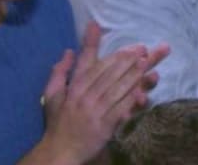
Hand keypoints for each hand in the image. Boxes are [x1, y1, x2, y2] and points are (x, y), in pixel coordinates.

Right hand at [41, 22, 168, 163]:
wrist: (61, 151)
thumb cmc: (57, 122)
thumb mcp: (51, 96)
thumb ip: (59, 72)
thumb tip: (69, 51)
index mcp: (74, 88)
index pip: (95, 67)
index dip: (114, 56)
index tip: (129, 47)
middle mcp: (85, 97)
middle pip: (109, 75)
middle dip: (127, 61)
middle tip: (143, 51)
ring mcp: (95, 111)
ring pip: (116, 90)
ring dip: (132, 76)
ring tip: (146, 64)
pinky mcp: (104, 126)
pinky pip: (120, 109)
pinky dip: (131, 99)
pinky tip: (143, 91)